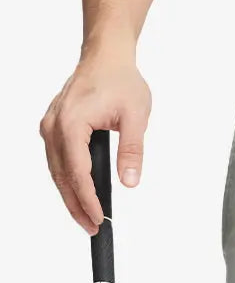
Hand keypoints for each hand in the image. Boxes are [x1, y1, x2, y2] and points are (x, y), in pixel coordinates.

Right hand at [38, 49, 151, 234]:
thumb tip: (130, 181)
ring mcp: (50, 125)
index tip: (100, 219)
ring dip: (70, 194)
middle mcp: (54, 126)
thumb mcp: (136, 114)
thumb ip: (132, 149)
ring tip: (87, 216)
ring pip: (56, 170)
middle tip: (93, 228)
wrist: (106, 54)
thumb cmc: (121, 78)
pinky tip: (78, 190)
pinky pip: (56, 158)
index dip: (88, 200)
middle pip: (61, 176)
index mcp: (71, 123)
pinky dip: (66, 177)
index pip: (77, 172)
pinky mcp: (53, 125)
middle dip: (76, 205)